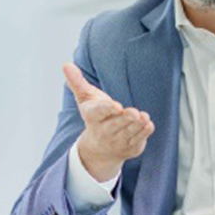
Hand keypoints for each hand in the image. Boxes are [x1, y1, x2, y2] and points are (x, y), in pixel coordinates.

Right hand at [64, 62, 154, 182]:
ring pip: (128, 132)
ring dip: (137, 125)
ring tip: (144, 117)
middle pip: (115, 124)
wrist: (99, 149)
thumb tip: (66, 64)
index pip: (99, 112)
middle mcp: (104, 131)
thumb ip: (77, 82)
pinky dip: (144, 133)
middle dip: (125, 118)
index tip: (117, 106)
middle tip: (134, 113)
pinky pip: (138, 140)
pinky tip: (149, 125)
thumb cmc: (95, 116)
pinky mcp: (130, 147)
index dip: (108, 109)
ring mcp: (118, 141)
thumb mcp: (85, 99)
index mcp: (93, 117)